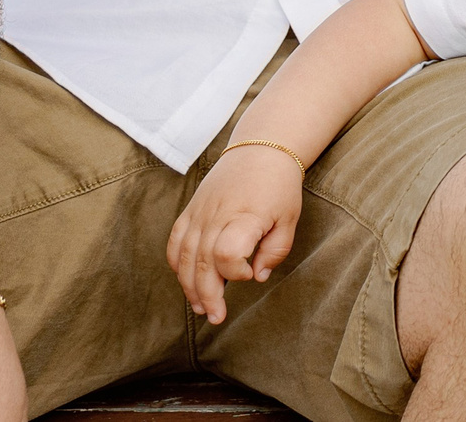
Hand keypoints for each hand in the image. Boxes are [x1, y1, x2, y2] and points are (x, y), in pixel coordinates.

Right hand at [167, 147, 304, 324]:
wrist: (261, 148)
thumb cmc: (279, 186)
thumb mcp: (289, 218)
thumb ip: (276, 250)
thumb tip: (257, 277)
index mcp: (245, 216)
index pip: (225, 253)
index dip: (233, 272)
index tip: (247, 275)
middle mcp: (217, 214)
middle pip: (202, 262)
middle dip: (207, 294)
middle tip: (216, 317)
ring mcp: (200, 211)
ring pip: (185, 256)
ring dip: (189, 285)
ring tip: (200, 307)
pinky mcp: (191, 209)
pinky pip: (176, 240)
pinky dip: (177, 263)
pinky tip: (186, 279)